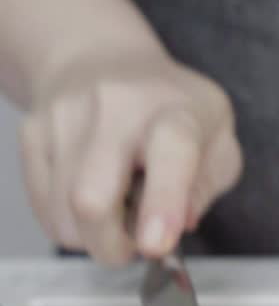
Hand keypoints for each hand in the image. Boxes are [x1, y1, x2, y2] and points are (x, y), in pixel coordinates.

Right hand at [19, 50, 241, 265]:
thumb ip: (208, 186)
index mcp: (175, 112)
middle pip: (91, 200)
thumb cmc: (173, 108)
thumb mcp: (218, 140)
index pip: (170, 154)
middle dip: (113, 247)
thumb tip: (181, 224)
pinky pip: (45, 209)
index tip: (156, 245)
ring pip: (64, 213)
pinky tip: (96, 202)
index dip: (163, 204)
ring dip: (94, 238)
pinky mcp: (32, 135)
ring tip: (119, 215)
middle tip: (137, 246)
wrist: (104, 59)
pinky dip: (72, 225)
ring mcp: (64, 120)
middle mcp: (113, 110)